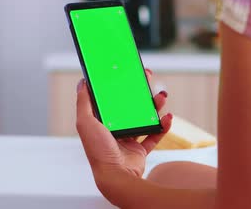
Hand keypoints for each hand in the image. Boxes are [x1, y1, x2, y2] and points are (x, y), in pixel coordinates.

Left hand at [75, 69, 172, 194]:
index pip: (111, 100)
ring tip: (162, 97)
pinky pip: (155, 135)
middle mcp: (114, 131)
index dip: (119, 86)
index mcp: (101, 123)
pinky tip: (168, 117)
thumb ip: (84, 102)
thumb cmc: (98, 151)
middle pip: (130, 107)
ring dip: (154, 107)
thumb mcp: (85, 122)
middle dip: (140, 93)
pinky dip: (163, 126)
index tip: (128, 73)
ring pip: (144, 119)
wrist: (115, 176)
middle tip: (147, 79)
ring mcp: (128, 141)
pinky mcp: (140, 150)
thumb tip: (83, 81)